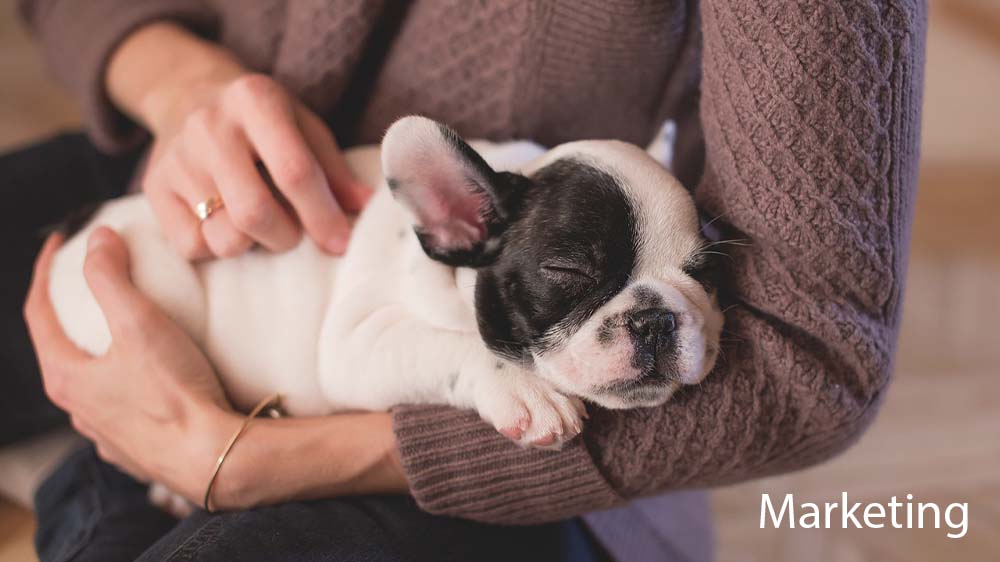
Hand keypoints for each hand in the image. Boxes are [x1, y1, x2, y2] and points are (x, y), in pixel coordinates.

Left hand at [24, 229, 239, 501]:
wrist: (214, 457)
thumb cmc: (174, 393)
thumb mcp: (139, 323)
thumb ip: (111, 277)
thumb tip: (97, 238)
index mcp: (66, 377)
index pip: (38, 313)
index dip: (44, 272)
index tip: (60, 243)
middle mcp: (78, 410)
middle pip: (61, 349)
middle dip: (71, 312)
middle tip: (91, 283)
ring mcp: (106, 433)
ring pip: (92, 383)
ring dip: (99, 352)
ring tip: (124, 331)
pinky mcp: (136, 449)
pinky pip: (122, 407)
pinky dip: (126, 382)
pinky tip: (149, 378)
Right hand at [108, 23, 370, 258]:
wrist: (187, 94)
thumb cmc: (262, 120)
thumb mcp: (303, 126)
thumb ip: (333, 169)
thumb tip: (365, 207)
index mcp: (255, 100)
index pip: (294, 172)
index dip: (322, 215)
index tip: (340, 243)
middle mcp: (209, 126)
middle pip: (255, 213)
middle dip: (286, 237)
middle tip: (293, 233)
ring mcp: (176, 158)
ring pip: (224, 237)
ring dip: (252, 244)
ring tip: (259, 224)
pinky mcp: (154, 188)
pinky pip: (192, 246)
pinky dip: (217, 247)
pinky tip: (224, 223)